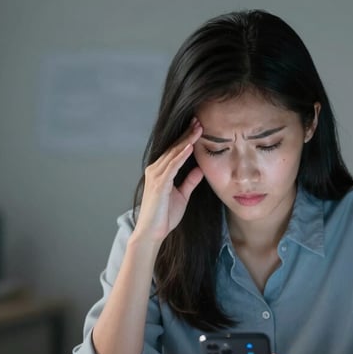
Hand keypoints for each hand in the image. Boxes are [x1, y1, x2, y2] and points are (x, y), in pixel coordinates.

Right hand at [134, 119, 203, 242]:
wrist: (152, 233)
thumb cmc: (164, 216)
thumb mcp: (182, 195)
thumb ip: (189, 181)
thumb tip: (200, 169)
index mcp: (161, 172)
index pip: (175, 151)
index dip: (187, 138)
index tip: (198, 127)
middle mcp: (155, 170)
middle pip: (174, 148)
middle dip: (187, 134)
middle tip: (199, 120)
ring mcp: (156, 176)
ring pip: (173, 153)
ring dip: (186, 140)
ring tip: (198, 128)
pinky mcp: (159, 184)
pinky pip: (172, 166)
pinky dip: (181, 155)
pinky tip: (190, 146)